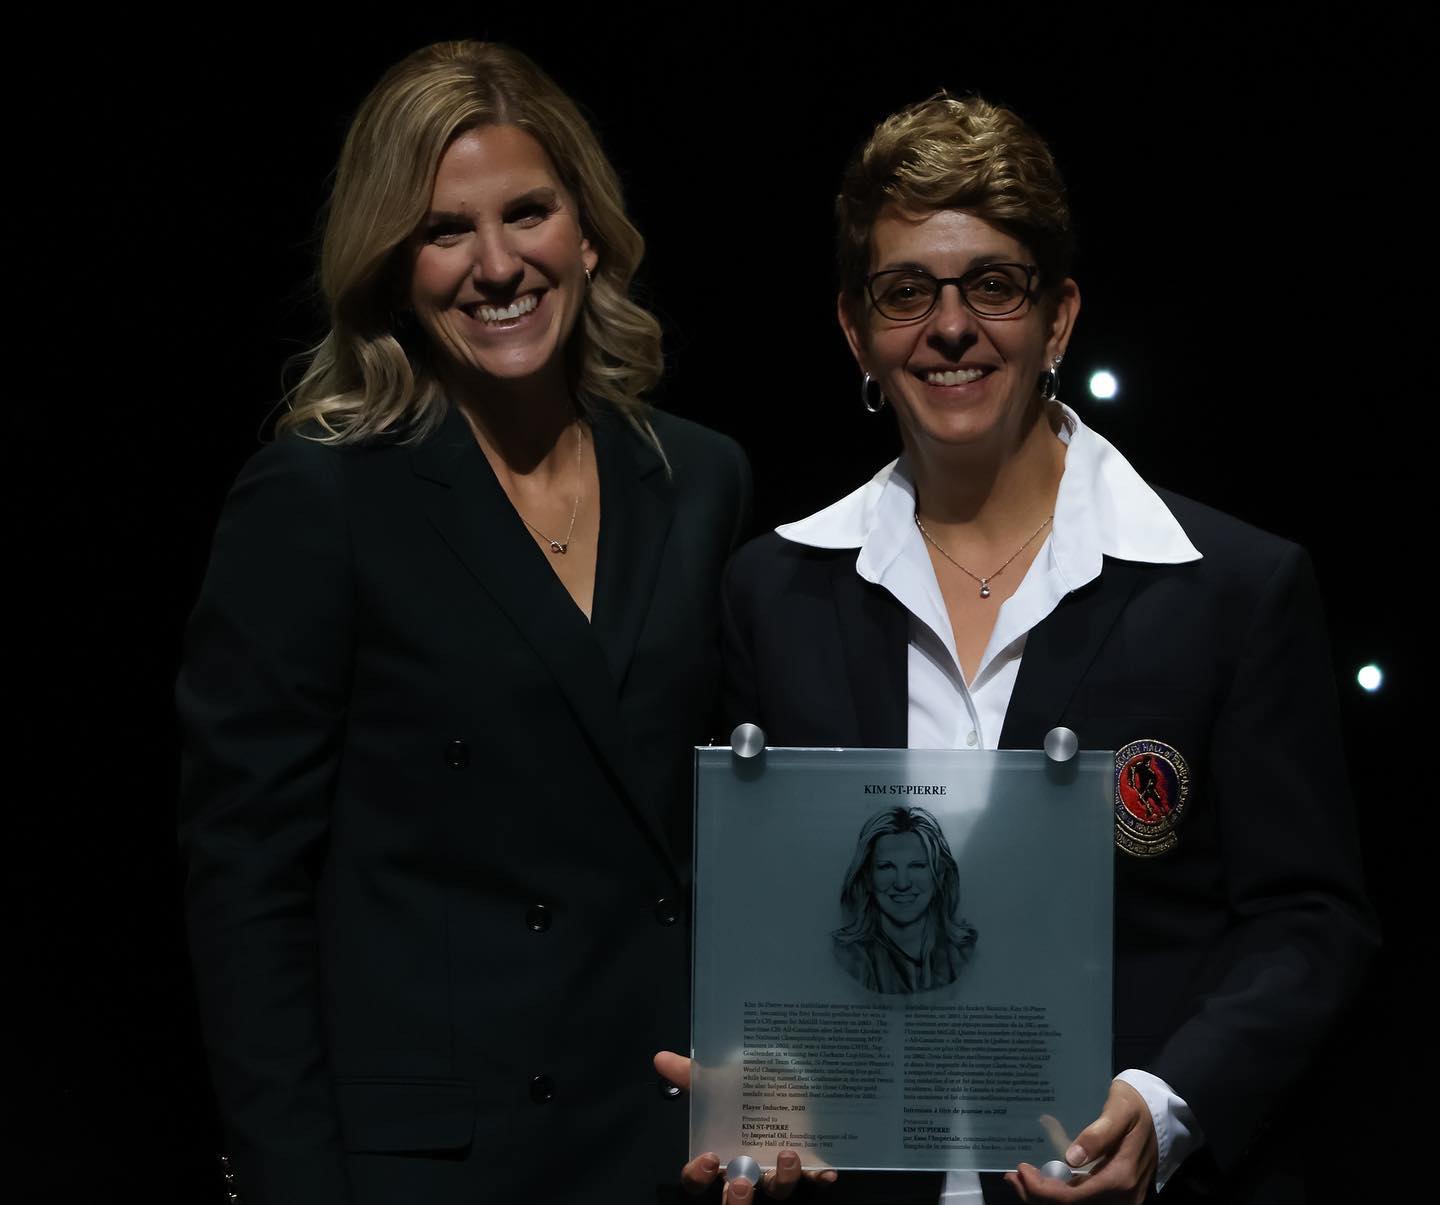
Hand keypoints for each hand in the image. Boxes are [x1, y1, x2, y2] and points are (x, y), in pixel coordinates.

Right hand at [653, 1052, 838, 1200]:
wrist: (783, 1081)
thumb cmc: (745, 1088)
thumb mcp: (718, 1080)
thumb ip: (691, 1073)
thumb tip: (661, 1057)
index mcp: (719, 1155)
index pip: (697, 1181)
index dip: (698, 1176)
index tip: (707, 1158)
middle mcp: (746, 1170)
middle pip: (736, 1199)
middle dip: (738, 1198)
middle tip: (742, 1179)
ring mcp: (775, 1171)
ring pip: (775, 1193)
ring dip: (781, 1181)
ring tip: (786, 1155)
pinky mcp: (805, 1165)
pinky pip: (813, 1182)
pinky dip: (818, 1176)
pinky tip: (825, 1169)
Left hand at [1004, 1080, 1156, 1203]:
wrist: (1162, 1113)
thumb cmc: (1137, 1106)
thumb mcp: (1119, 1111)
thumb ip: (1098, 1135)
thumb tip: (1070, 1158)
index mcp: (1121, 1178)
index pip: (1073, 1198)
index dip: (1042, 1189)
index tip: (1021, 1169)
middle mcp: (1123, 1196)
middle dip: (1038, 1195)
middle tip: (1013, 1176)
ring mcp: (1122, 1198)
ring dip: (1047, 1196)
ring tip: (1022, 1178)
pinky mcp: (1118, 1194)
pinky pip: (1086, 1200)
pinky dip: (1062, 1193)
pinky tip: (1045, 1178)